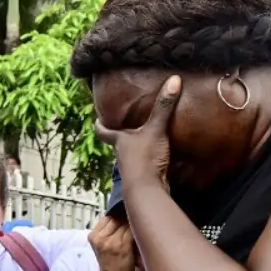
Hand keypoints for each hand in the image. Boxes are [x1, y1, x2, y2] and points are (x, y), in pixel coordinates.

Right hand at [88, 214, 135, 270]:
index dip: (117, 214)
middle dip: (125, 217)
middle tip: (134, 217)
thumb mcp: (100, 245)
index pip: (106, 217)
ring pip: (125, 223)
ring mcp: (112, 242)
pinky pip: (132, 231)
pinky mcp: (123, 246)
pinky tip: (141, 230)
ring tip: (139, 223)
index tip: (125, 214)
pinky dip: (137, 229)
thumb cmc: (109, 262)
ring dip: (132, 222)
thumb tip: (119, 214)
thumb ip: (106, 231)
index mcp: (93, 236)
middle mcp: (100, 238)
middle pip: (115, 218)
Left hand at [95, 75, 180, 192]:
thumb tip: (174, 80)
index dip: (99, 124)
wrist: (147, 191)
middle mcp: (122, 154)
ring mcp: (132, 167)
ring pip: (131, 154)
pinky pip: (145, 163)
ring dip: (136, 147)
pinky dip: (149, 158)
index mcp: (119, 140)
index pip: (102, 131)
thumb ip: (164, 106)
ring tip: (145, 136)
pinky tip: (159, 154)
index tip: (97, 118)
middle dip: (120, 134)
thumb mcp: (156, 129)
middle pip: (117, 142)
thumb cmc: (145, 159)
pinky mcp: (144, 177)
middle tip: (126, 123)